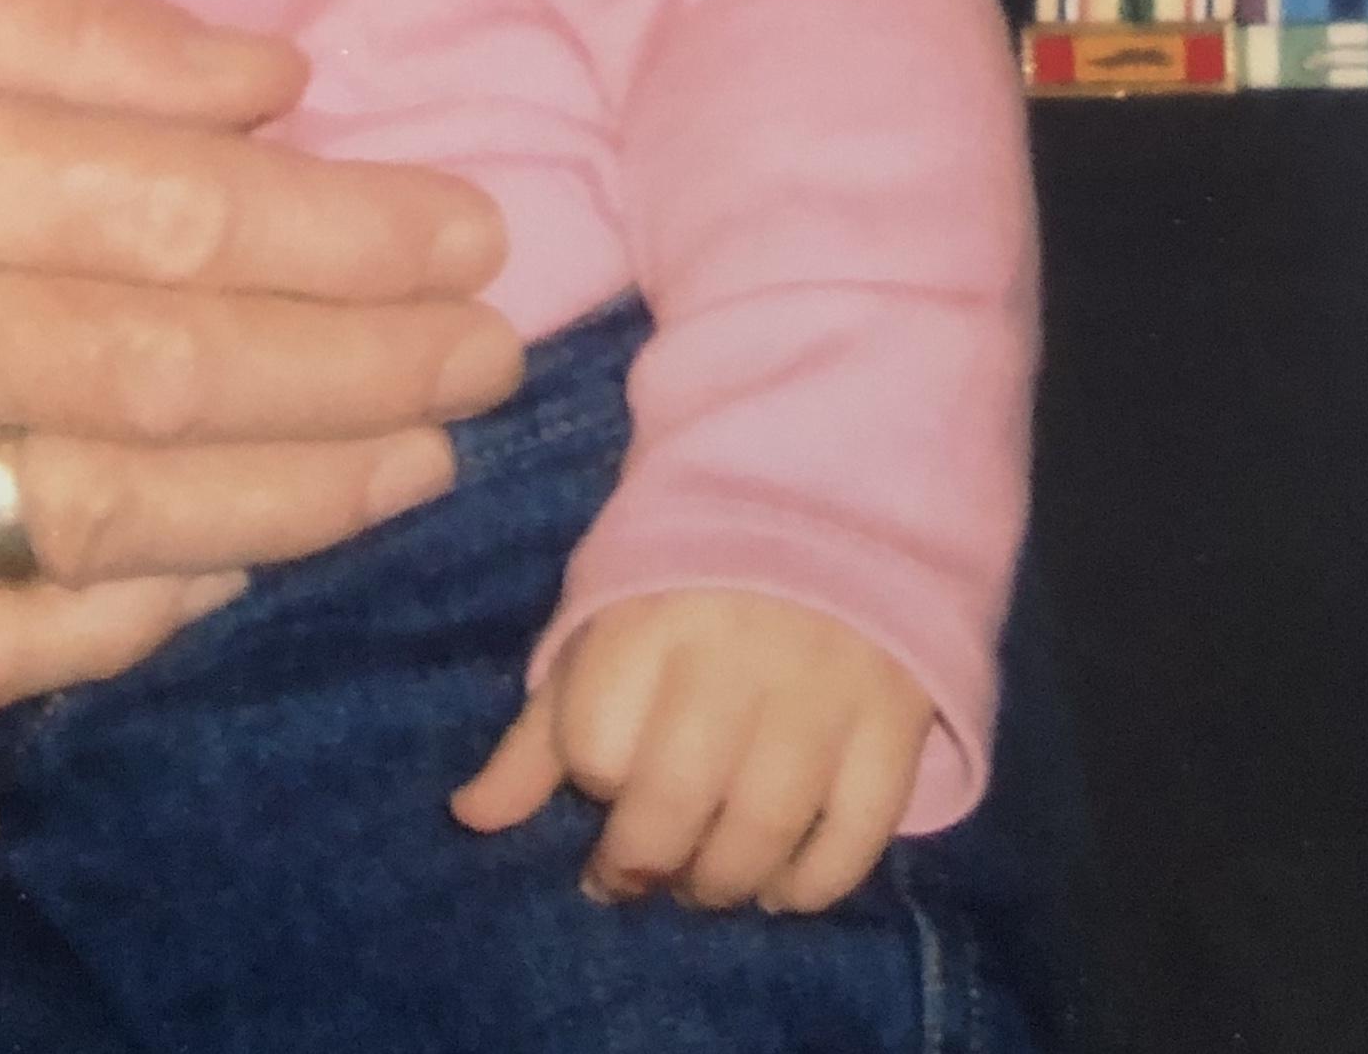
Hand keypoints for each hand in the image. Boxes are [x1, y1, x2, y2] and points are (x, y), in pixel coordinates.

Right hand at [0, 0, 518, 714]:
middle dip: (360, 373)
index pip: (175, 216)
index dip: (346, 237)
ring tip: (420, 461)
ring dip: (290, 502)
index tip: (473, 234)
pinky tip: (233, 574)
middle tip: (491, 356)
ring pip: (102, 519)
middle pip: (165, 374)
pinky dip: (123, 628)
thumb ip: (90, 26)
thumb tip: (281, 86)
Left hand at [449, 589, 932, 914]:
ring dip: (725, 883)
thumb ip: (542, 726)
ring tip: (709, 880)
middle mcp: (736, 650)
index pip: (595, 744)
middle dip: (646, 863)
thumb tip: (470, 818)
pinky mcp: (896, 712)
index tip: (606, 780)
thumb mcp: (607, 620)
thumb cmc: (697, 572)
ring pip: (762, 830)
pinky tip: (786, 883)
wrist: (838, 484)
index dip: (593, 778)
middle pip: (672, 804)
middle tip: (645, 870)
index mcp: (651, 613)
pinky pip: (857, 832)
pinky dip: (818, 881)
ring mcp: (824, 684)